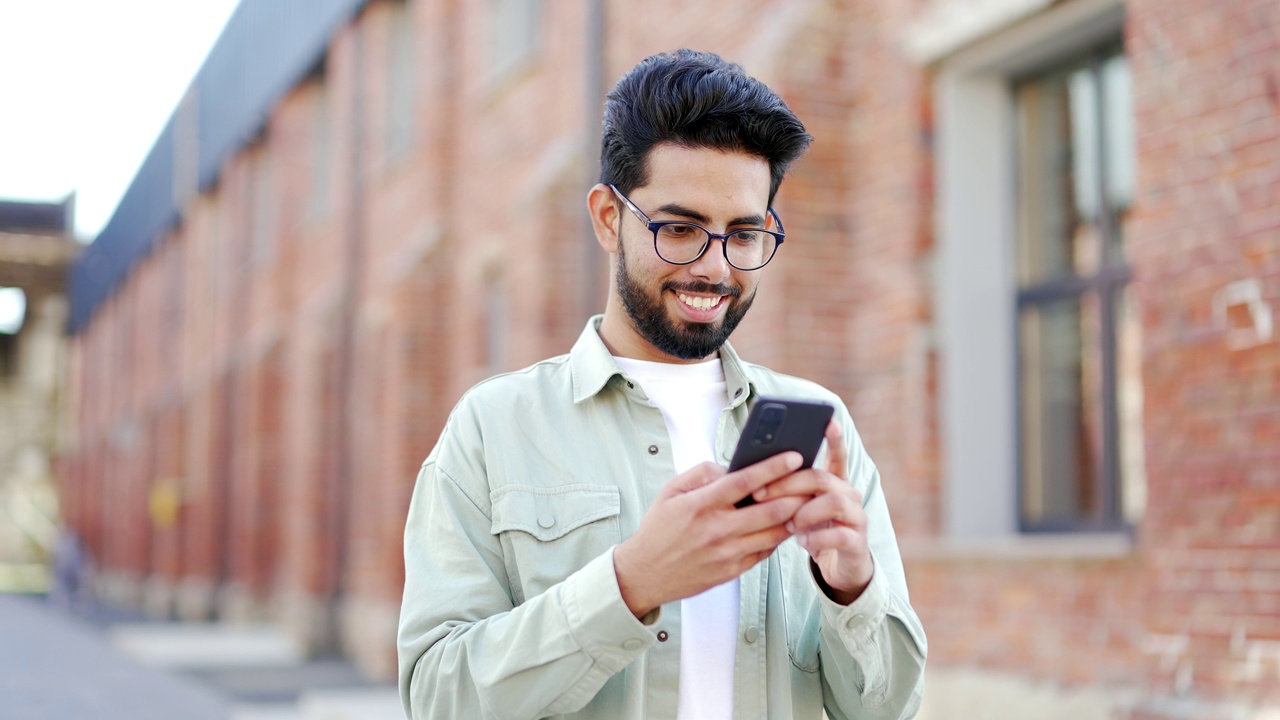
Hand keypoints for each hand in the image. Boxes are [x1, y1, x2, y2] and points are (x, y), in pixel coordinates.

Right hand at [613, 452, 807, 618]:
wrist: (645, 573)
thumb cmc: (658, 530)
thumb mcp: (671, 491)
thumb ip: (702, 474)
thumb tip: (731, 468)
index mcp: (701, 505)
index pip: (746, 481)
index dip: (774, 467)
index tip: (794, 456)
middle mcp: (718, 529)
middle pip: (771, 509)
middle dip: (796, 493)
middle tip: (811, 481)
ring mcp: (727, 553)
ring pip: (774, 533)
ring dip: (793, 517)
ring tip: (804, 503)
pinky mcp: (732, 571)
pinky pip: (764, 552)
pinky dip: (777, 537)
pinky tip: (783, 526)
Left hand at [751, 421, 872, 603]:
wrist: (839, 567)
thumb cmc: (812, 531)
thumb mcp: (798, 509)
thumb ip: (786, 491)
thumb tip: (752, 475)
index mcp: (834, 483)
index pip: (836, 456)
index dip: (834, 439)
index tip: (829, 421)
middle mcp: (849, 494)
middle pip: (820, 477)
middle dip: (788, 483)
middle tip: (759, 494)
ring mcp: (856, 517)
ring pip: (834, 501)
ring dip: (804, 511)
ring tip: (788, 524)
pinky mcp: (857, 542)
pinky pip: (839, 534)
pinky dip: (817, 537)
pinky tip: (804, 542)